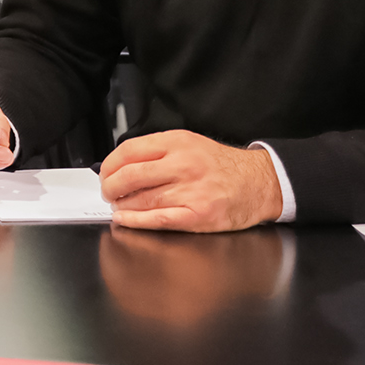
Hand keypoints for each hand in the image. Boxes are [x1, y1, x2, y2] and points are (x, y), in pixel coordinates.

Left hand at [99, 130, 281, 231]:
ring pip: (140, 199)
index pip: (129, 151)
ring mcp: (190, 191)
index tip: (105, 173)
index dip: (109, 165)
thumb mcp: (191, 144)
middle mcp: (183, 165)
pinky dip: (135, 221)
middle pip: (130, 176)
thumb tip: (122, 164)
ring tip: (117, 206)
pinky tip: (125, 219)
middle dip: (110, 187)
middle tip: (107, 192)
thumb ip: (159, 151)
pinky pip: (157, 219)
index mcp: (178, 143)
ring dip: (121, 205)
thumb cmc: (223, 166)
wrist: (259, 183)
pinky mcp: (197, 215)